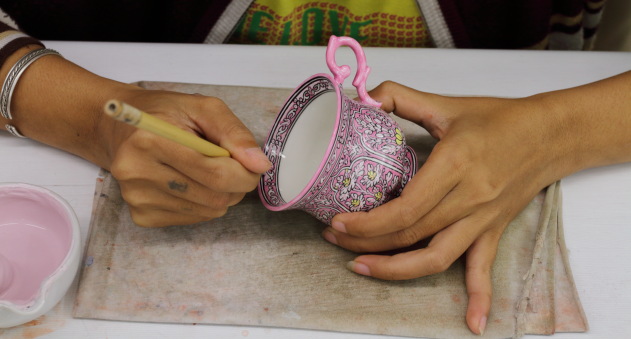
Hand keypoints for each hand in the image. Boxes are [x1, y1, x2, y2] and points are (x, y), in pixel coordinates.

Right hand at [105, 89, 270, 226]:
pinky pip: (193, 219)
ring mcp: (136, 198)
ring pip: (207, 212)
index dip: (246, 173)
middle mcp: (138, 172)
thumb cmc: (165, 114)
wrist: (118, 128)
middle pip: (215, 197)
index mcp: (151, 139)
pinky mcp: (141, 215)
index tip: (251, 165)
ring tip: (207, 171)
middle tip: (232, 167)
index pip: (216, 174)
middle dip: (236, 185)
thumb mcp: (203, 107)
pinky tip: (190, 183)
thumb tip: (260, 165)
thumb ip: (234, 133)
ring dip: (221, 195)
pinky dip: (203, 204)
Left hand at [321, 81, 572, 333]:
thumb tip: (363, 99)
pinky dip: (479, 298)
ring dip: (395, 270)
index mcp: (455, 165)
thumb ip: (401, 98)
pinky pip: (483, 269)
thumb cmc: (501, 118)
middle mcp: (469, 199)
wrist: (551, 134)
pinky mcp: (492, 230)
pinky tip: (472, 324)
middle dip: (366, 242)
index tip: (339, 221)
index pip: (406, 209)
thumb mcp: (447, 103)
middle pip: (410, 235)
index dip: (368, 223)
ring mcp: (482, 220)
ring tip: (360, 266)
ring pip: (436, 258)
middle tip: (334, 237)